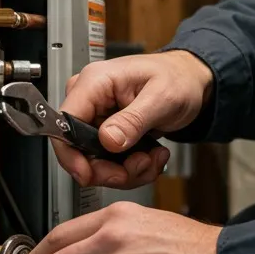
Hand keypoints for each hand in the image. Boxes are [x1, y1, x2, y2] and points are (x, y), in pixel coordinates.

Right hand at [57, 50, 213, 188]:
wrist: (190, 83)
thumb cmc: (177, 78)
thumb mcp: (162, 97)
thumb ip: (134, 120)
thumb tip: (108, 140)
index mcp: (94, 82)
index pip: (64, 124)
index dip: (71, 155)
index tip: (89, 175)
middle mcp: (90, 101)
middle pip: (78, 151)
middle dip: (110, 169)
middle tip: (138, 166)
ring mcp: (97, 119)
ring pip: (95, 163)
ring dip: (127, 170)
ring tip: (152, 157)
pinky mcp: (106, 134)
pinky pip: (109, 163)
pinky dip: (131, 168)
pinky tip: (150, 156)